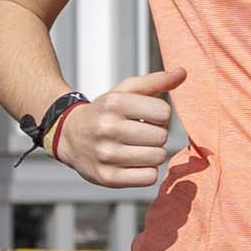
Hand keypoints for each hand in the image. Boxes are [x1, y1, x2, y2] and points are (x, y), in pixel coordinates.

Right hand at [49, 66, 179, 188]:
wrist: (68, 136)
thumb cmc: (103, 112)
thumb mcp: (123, 92)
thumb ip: (154, 81)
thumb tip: (182, 73)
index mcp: (114, 103)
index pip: (164, 112)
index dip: (160, 115)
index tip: (146, 117)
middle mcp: (108, 128)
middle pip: (161, 136)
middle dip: (156, 135)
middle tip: (140, 135)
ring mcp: (106, 155)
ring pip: (157, 158)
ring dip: (153, 154)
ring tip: (137, 149)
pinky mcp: (107, 177)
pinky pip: (149, 178)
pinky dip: (146, 172)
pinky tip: (133, 164)